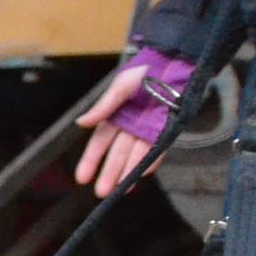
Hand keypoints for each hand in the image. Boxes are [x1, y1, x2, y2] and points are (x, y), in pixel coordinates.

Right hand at [75, 63, 162, 197]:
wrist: (175, 63)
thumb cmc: (144, 72)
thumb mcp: (120, 86)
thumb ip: (103, 107)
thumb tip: (80, 123)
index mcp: (115, 116)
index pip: (100, 143)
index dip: (91, 160)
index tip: (82, 178)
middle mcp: (130, 126)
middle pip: (117, 153)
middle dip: (110, 173)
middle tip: (102, 192)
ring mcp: (148, 129)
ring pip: (136, 154)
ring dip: (129, 172)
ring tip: (123, 190)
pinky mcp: (167, 128)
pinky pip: (158, 147)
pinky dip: (152, 159)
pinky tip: (144, 172)